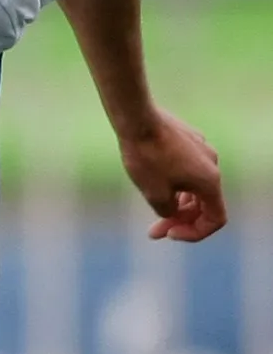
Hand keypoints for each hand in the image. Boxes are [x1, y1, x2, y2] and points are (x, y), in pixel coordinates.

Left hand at [116, 110, 225, 242]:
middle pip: (204, 204)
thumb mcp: (155, 195)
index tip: (169, 233)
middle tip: (154, 232)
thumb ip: (169, 212)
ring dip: (177, 204)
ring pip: (196, 187)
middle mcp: (212, 165)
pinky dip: (175, 185)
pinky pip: (188, 171)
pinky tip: (153, 185)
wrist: (138, 120)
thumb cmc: (146, 158)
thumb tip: (173, 213)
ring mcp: (203, 151)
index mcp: (210, 181)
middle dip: (180, 221)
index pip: (216, 218)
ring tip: (153, 211)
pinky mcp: (190, 141)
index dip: (195, 233)